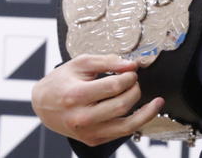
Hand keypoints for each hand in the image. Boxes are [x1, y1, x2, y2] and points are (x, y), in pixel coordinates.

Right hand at [31, 54, 163, 146]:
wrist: (44, 104)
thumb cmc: (62, 81)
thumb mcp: (81, 63)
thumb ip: (108, 61)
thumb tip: (131, 64)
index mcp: (76, 95)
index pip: (113, 87)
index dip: (129, 77)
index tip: (132, 71)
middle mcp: (81, 117)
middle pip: (122, 105)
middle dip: (135, 89)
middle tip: (134, 81)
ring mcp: (87, 132)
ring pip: (126, 125)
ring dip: (145, 111)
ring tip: (156, 102)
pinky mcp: (93, 140)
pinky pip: (121, 133)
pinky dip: (137, 123)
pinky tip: (144, 112)